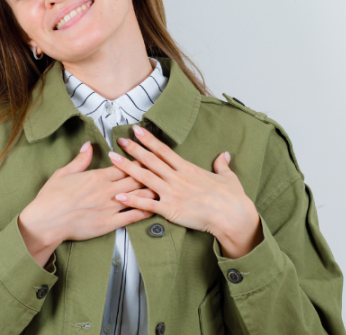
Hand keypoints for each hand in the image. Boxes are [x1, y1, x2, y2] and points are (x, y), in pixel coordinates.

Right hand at [18, 141, 157, 266]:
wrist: (46, 221)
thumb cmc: (52, 197)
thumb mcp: (63, 173)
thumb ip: (80, 159)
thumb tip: (89, 145)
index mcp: (97, 176)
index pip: (123, 165)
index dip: (136, 161)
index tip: (145, 157)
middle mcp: (107, 190)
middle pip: (135, 178)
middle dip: (149, 174)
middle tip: (161, 171)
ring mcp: (110, 207)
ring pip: (138, 196)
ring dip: (151, 191)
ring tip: (163, 187)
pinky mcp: (109, 223)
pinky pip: (132, 216)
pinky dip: (145, 211)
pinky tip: (155, 209)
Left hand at [109, 126, 262, 259]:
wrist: (232, 216)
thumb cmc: (232, 198)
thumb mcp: (228, 177)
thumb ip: (222, 165)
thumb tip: (224, 155)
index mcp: (188, 169)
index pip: (164, 150)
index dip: (149, 140)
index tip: (137, 130)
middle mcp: (177, 178)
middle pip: (150, 160)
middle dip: (133, 149)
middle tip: (120, 140)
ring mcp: (172, 193)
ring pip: (145, 177)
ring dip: (127, 167)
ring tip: (113, 159)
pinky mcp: (170, 209)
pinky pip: (147, 204)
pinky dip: (132, 200)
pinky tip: (118, 196)